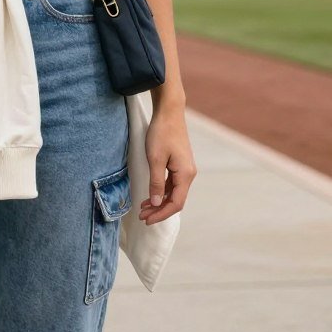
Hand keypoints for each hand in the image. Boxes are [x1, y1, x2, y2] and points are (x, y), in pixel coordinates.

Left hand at [138, 106, 196, 225]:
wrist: (169, 112)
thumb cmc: (162, 133)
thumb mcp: (155, 159)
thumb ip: (156, 183)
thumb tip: (158, 204)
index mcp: (186, 175)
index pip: (176, 203)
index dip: (161, 214)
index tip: (147, 220)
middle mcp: (189, 174)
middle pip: (176, 200)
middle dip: (159, 210)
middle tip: (142, 216)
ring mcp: (185, 169)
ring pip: (173, 192)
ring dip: (159, 201)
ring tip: (143, 208)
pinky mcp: (179, 164)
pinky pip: (172, 183)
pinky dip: (161, 191)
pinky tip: (151, 195)